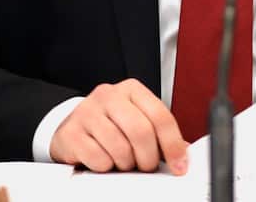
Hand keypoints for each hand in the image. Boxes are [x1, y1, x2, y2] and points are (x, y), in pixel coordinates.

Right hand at [49, 79, 188, 173]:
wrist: (73, 128)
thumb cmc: (110, 125)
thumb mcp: (136, 120)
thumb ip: (159, 132)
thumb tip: (184, 154)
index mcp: (131, 89)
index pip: (160, 116)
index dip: (173, 145)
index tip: (179, 166)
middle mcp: (108, 95)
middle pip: (141, 131)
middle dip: (148, 157)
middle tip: (146, 166)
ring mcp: (87, 111)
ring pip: (120, 148)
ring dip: (126, 163)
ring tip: (122, 161)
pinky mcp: (71, 132)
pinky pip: (99, 159)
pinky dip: (105, 167)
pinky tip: (103, 159)